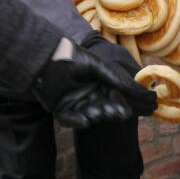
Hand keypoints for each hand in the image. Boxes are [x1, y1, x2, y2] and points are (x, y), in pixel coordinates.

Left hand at [31, 39, 156, 126]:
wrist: (43, 57)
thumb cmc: (71, 57)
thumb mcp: (96, 65)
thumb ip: (114, 77)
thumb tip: (136, 88)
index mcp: (99, 84)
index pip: (115, 97)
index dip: (123, 103)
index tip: (131, 110)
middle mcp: (89, 95)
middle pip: (104, 108)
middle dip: (111, 111)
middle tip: (117, 112)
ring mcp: (75, 103)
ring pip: (90, 115)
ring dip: (95, 115)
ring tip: (98, 112)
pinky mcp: (60, 110)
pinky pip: (71, 120)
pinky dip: (77, 122)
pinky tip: (84, 120)